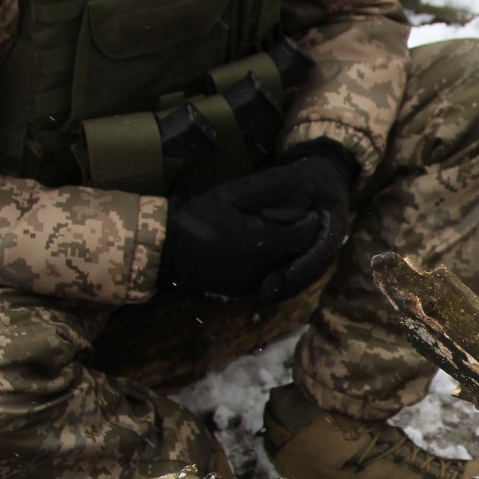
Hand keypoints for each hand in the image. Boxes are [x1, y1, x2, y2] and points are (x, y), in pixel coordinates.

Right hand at [161, 140, 357, 303]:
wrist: (167, 253)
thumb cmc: (198, 219)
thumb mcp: (230, 195)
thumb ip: (264, 190)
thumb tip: (297, 186)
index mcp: (263, 242)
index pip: (304, 236)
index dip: (311, 224)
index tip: (311, 212)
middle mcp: (263, 268)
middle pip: (298, 254)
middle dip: (302, 239)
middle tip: (300, 222)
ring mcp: (253, 283)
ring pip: (284, 268)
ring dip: (288, 253)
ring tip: (280, 235)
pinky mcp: (243, 291)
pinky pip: (267, 278)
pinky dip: (271, 265)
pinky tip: (261, 251)